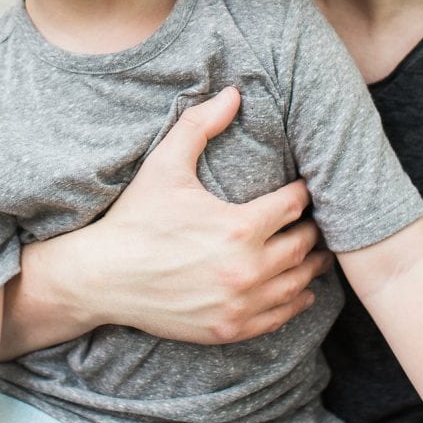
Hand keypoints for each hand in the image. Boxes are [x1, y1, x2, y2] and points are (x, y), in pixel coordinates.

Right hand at [90, 86, 331, 342]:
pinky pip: (277, 317)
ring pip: (296, 283)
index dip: (301, 193)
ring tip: (318, 253)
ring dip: (310, 266)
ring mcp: (239, 304)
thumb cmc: (136, 216)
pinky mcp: (228, 329)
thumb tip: (233, 92)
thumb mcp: (166, 164)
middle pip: (301, 245)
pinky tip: (300, 292)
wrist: (103, 277)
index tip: (303, 186)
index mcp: (238, 227)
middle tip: (314, 219)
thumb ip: (201, 125)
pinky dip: (294, 303)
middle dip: (311, 229)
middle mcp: (246, 269)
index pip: (291, 206)